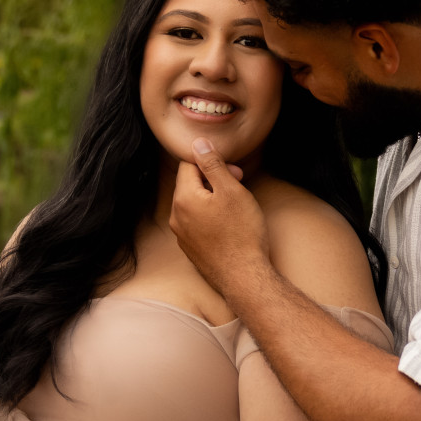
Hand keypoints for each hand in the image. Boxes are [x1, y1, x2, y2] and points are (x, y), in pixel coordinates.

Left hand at [170, 140, 269, 299]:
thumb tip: (197, 143)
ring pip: (194, 205)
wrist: (244, 277)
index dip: (212, 163)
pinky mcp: (191, 249)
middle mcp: (176, 217)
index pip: (189, 166)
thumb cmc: (241, 233)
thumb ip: (212, 164)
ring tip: (236, 208)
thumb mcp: (231, 190)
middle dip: (214, 181)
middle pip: (190, 185)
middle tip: (239, 187)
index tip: (233, 172)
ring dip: (213, 199)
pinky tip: (230, 227)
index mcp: (183, 198)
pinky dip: (211, 218)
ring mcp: (182, 236)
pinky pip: (197, 224)